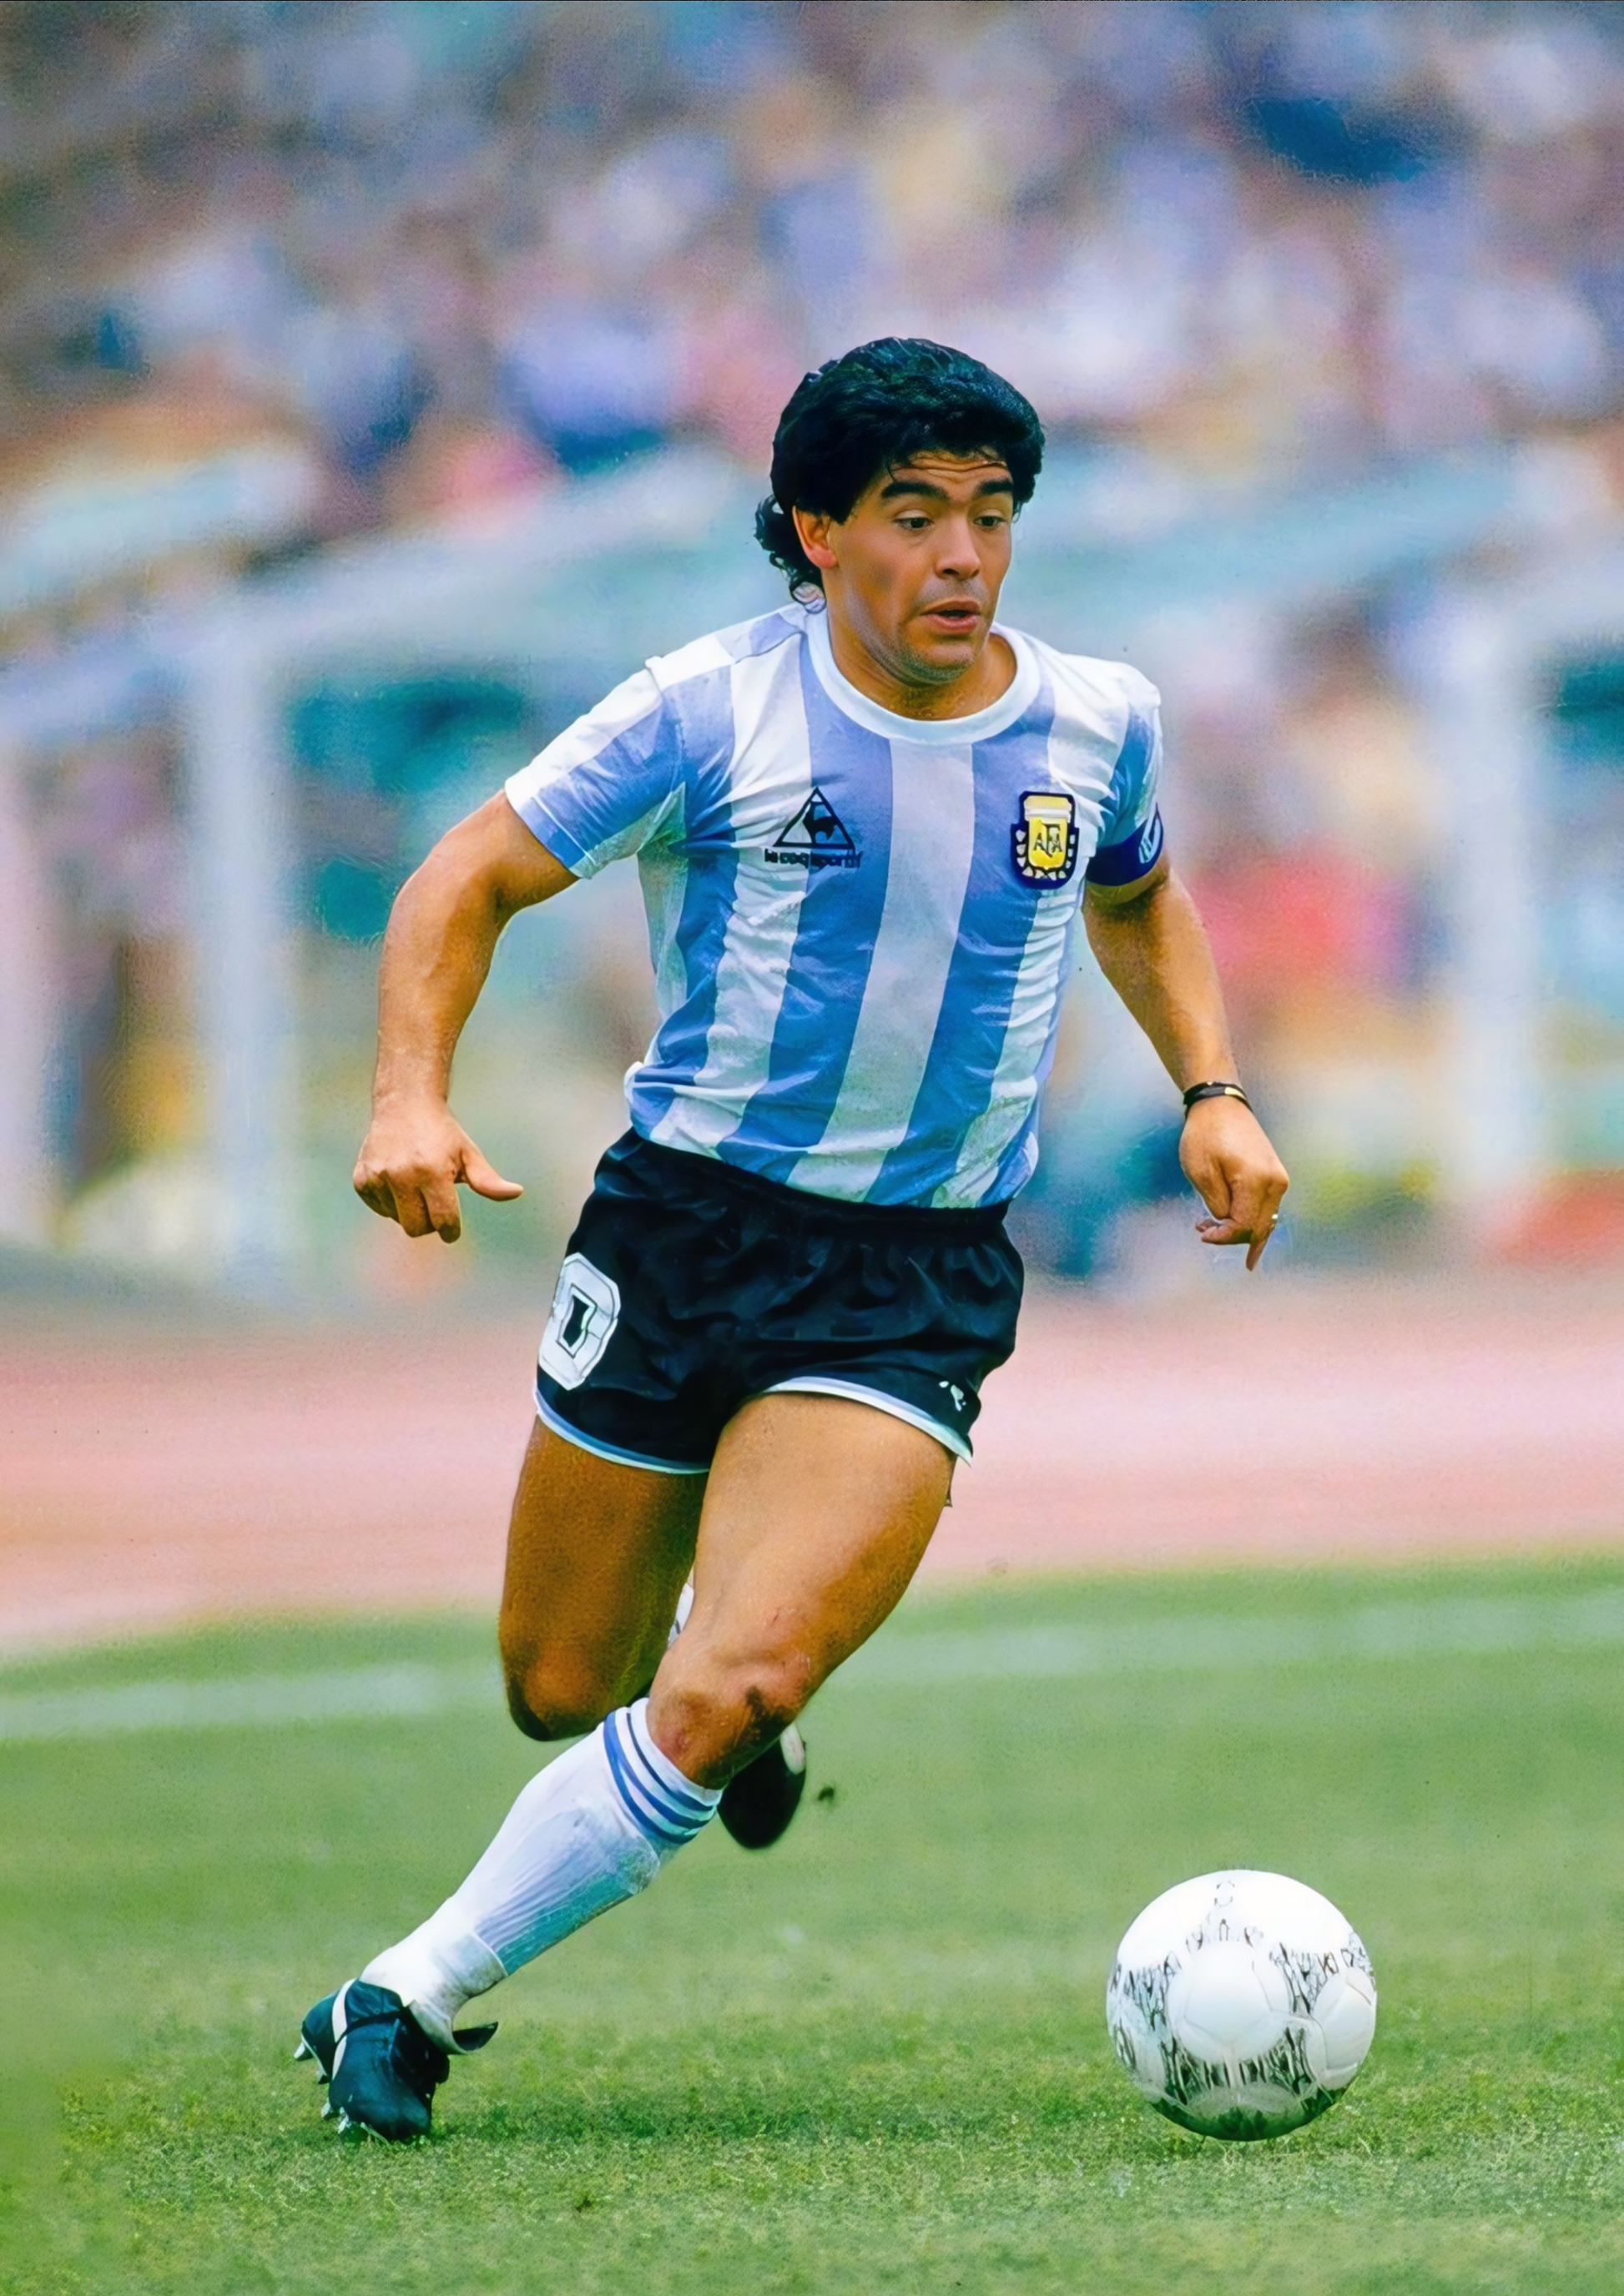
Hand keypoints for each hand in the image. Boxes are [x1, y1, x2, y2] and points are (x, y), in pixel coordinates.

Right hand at [352, 1097, 522, 1242]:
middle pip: (417, 1229)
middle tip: (435, 1204)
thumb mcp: (468, 1154)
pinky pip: (380, 1210)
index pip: (443, 1221)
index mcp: (431, 1171)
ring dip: (409, 1210)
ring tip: (416, 1183)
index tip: (452, 1229)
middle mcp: (401, 1175)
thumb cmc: (443, 1133)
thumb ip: (488, 1181)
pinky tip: (398, 1180)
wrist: (404, 1104)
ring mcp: (378, 1177)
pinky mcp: (361, 1180)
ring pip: (397, 1220)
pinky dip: (391, 1203)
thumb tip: (516, 1193)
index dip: (450, 1230)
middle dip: (429, 1223)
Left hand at [1179, 1097, 1288, 1271]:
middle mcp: (1276, 1183)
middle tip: (1204, 1230)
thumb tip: (1228, 1223)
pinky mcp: (1276, 1175)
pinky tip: (1235, 1224)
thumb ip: (1218, 1205)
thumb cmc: (1205, 1135)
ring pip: (1265, 1220)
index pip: (1245, 1225)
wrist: (1220, 1105)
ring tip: (1211, 1224)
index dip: (1224, 1236)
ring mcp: (1279, 1179)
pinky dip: (1250, 1218)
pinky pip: (1266, 1208)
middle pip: (1259, 1227)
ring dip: (1241, 1229)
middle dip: (1232, 1236)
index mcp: (1257, 1181)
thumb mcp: (1202, 1173)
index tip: (1202, 1233)